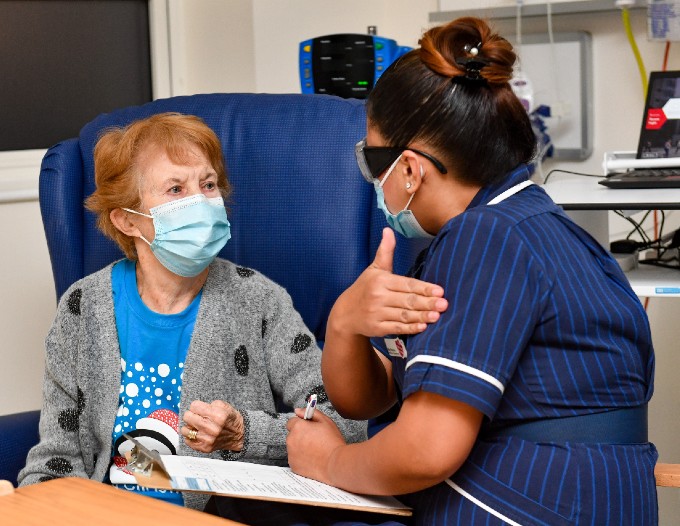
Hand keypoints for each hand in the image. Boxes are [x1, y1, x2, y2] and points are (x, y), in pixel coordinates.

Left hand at [181, 400, 243, 452]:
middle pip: (187, 417)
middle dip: (191, 414)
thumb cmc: (230, 419)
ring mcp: (208, 439)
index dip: (196, 406)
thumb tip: (195, 408)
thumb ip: (209, 404)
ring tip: (196, 425)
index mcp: (218, 415)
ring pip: (185, 430)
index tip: (199, 408)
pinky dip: (190, 436)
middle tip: (196, 416)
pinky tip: (197, 433)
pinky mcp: (205, 448)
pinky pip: (188, 441)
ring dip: (189, 426)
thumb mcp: (224, 406)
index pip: (194, 406)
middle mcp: (212, 428)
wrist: (238, 435)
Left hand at [286, 408, 344, 484]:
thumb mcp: (325, 421)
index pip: (291, 421)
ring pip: (293, 447)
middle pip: (292, 434)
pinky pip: (295, 459)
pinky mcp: (293, 465)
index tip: (309, 428)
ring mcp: (291, 454)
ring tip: (314, 450)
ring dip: (300, 447)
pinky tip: (312, 458)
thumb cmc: (332, 442)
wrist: (335, 463)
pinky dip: (301, 458)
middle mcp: (291, 440)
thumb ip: (310, 412)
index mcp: (298, 427)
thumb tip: (298, 410)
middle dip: (300, 435)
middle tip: (314, 439)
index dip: (301, 424)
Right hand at [330, 228, 446, 336]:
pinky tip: (423, 327)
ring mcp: (377, 313)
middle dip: (427, 303)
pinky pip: (396, 328)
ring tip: (437, 316)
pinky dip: (410, 328)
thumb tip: (388, 230)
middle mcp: (378, 297)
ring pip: (403, 315)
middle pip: (407, 300)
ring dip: (421, 316)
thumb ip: (385, 251)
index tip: (439, 290)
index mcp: (380, 280)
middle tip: (444, 304)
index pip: (406, 284)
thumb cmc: (364, 288)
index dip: (423, 288)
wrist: (345, 313)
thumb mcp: (374, 269)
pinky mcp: (377, 328)